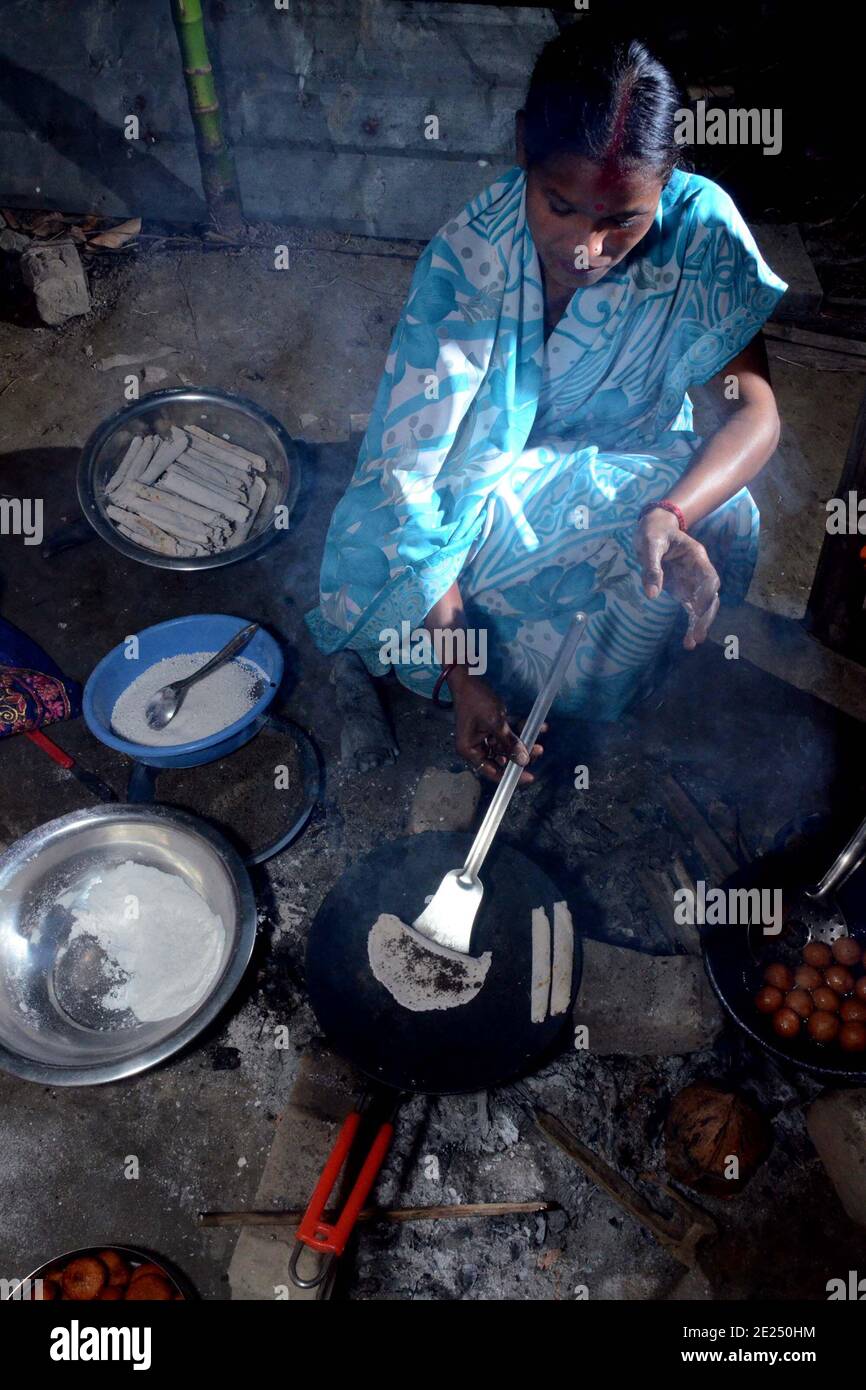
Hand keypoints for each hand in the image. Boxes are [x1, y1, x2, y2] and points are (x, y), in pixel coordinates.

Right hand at [447, 668, 545, 784]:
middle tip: (538, 750)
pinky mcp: (491, 726)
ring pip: (507, 745)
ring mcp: (484, 736)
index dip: (511, 776)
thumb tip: (524, 760)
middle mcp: (476, 746)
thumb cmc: (476, 700)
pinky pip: (507, 732)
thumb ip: (509, 743)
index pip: (492, 771)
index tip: (529, 777)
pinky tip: (537, 725)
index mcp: (470, 750)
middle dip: (521, 754)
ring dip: (523, 740)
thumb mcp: (495, 723)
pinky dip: (520, 729)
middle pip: (502, 758)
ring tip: (539, 735)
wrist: (469, 676)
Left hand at [636, 508, 720, 649]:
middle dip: (705, 616)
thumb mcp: (650, 545)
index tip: (698, 610)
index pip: (709, 578)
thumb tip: (652, 595)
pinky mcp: (683, 591)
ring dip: (699, 624)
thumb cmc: (653, 532)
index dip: (707, 594)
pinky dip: (690, 624)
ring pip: (703, 606)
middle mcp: (698, 572)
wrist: (653, 528)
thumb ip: (652, 568)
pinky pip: (690, 610)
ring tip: (691, 643)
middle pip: (710, 596)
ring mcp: (692, 582)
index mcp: (696, 557)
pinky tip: (687, 641)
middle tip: (697, 635)